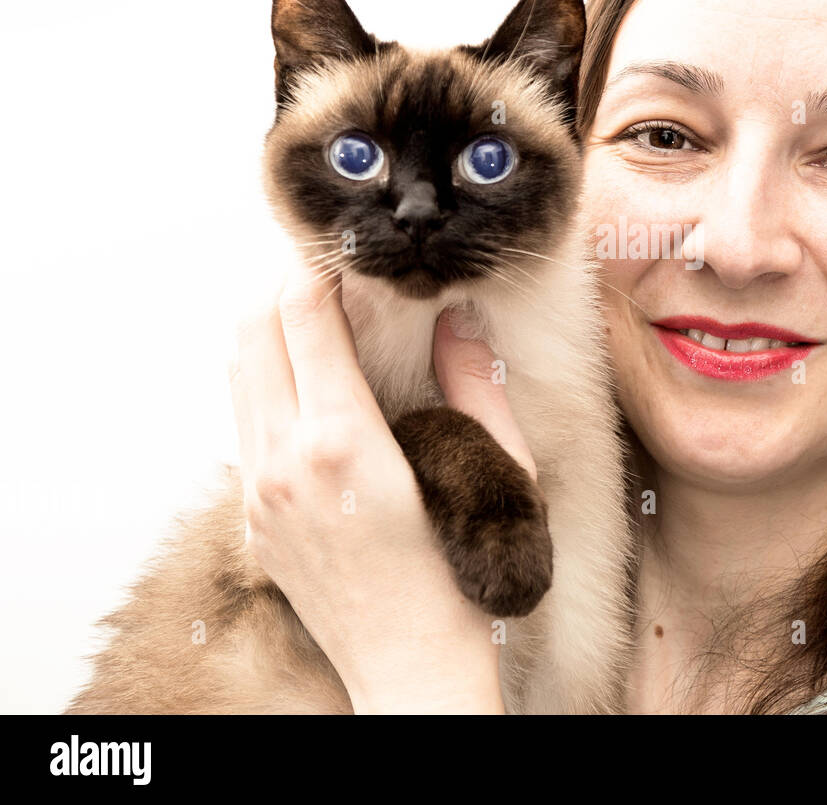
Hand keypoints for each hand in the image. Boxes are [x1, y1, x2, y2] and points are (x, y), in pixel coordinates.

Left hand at [228, 254, 537, 712]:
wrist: (411, 670)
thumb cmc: (462, 579)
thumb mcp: (492, 472)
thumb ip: (474, 383)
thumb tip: (459, 318)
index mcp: (342, 443)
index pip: (303, 314)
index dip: (324, 266)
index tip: (353, 253)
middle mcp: (283, 461)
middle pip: (252, 327)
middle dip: (287, 284)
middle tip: (335, 274)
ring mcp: (258, 492)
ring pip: (236, 369)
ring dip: (270, 329)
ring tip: (323, 320)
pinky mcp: (252, 516)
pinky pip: (242, 419)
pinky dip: (267, 379)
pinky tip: (315, 385)